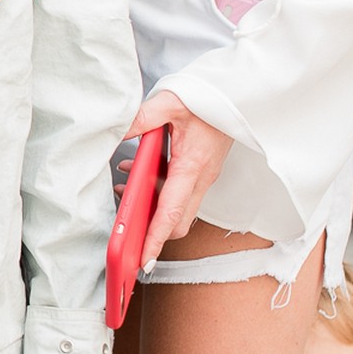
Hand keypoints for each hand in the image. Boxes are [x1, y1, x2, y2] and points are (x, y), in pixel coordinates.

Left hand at [134, 90, 233, 267]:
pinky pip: (181, 191)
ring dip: (152, 207)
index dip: (155, 240)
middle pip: (178, 221)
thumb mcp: (168, 103)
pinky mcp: (203, 169)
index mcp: (192, 166)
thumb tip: (114, 134)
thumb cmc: (208, 96)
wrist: (238, 92)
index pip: (171, 213)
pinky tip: (139, 171)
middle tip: (126, 236)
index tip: (142, 260)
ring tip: (124, 190)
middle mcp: (201, 178)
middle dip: (153, 234)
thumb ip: (140, 120)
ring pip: (179, 207)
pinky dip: (159, 191)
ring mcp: (205, 176)